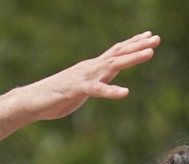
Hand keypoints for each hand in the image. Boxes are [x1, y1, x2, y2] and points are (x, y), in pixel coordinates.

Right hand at [11, 32, 159, 122]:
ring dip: (131, 58)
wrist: (32, 101)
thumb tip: (110, 77)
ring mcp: (84, 77)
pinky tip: (125, 92)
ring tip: (150, 53)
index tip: (150, 37)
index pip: (116, 52)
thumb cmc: (55, 96)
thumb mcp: (83, 87)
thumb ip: (97, 80)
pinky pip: (97, 90)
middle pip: (118, 53)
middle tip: (157, 38)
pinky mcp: (76, 90)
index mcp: (92, 67)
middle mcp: (90, 67)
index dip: (133, 44)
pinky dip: (111, 90)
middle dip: (139, 46)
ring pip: (112, 65)